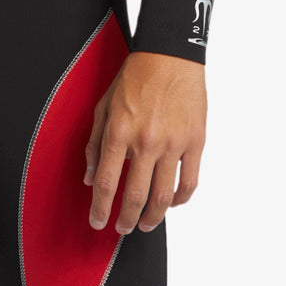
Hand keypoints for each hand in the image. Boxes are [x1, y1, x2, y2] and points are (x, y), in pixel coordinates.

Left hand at [83, 51, 205, 234]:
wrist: (170, 55)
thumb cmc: (135, 77)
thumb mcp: (104, 106)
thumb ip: (95, 143)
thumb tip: (89, 177)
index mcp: (120, 132)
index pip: (106, 183)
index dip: (99, 209)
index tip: (97, 222)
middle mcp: (146, 142)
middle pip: (134, 197)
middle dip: (125, 221)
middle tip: (121, 229)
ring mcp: (174, 144)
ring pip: (164, 197)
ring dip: (153, 218)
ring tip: (145, 224)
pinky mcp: (196, 142)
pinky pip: (189, 182)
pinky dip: (180, 200)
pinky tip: (172, 204)